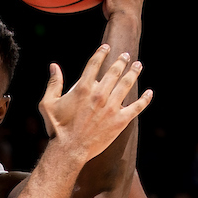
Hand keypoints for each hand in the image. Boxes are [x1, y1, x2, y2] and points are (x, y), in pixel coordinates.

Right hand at [40, 45, 151, 164]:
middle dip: (121, 61)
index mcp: (83, 88)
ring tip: (138, 65)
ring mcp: (112, 107)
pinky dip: (145, 99)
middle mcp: (99, 94)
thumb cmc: (57, 128)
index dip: (101, 53)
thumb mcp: (48, 104)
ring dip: (134, 73)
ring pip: (127, 84)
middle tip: (126, 55)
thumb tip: (53, 66)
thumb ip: (53, 84)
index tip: (107, 47)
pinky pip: (137, 107)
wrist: (69, 150)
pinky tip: (149, 92)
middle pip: (114, 71)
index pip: (95, 64)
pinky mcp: (120, 121)